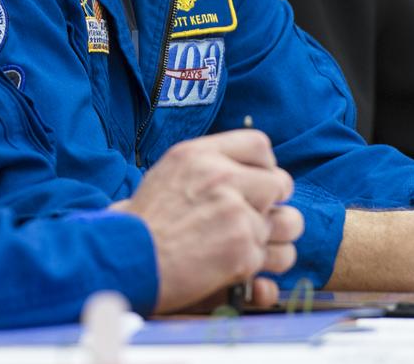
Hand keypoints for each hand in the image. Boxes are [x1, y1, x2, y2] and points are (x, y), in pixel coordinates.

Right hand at [112, 130, 301, 311]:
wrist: (125, 261)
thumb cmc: (142, 223)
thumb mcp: (168, 174)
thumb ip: (208, 167)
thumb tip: (248, 172)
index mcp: (201, 154)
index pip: (259, 145)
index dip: (266, 167)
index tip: (259, 185)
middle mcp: (221, 177)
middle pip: (280, 183)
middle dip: (273, 204)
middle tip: (255, 219)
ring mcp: (235, 213)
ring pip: (288, 222)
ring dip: (274, 237)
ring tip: (251, 244)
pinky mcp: (242, 248)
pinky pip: (272, 257)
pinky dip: (255, 268)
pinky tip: (231, 268)